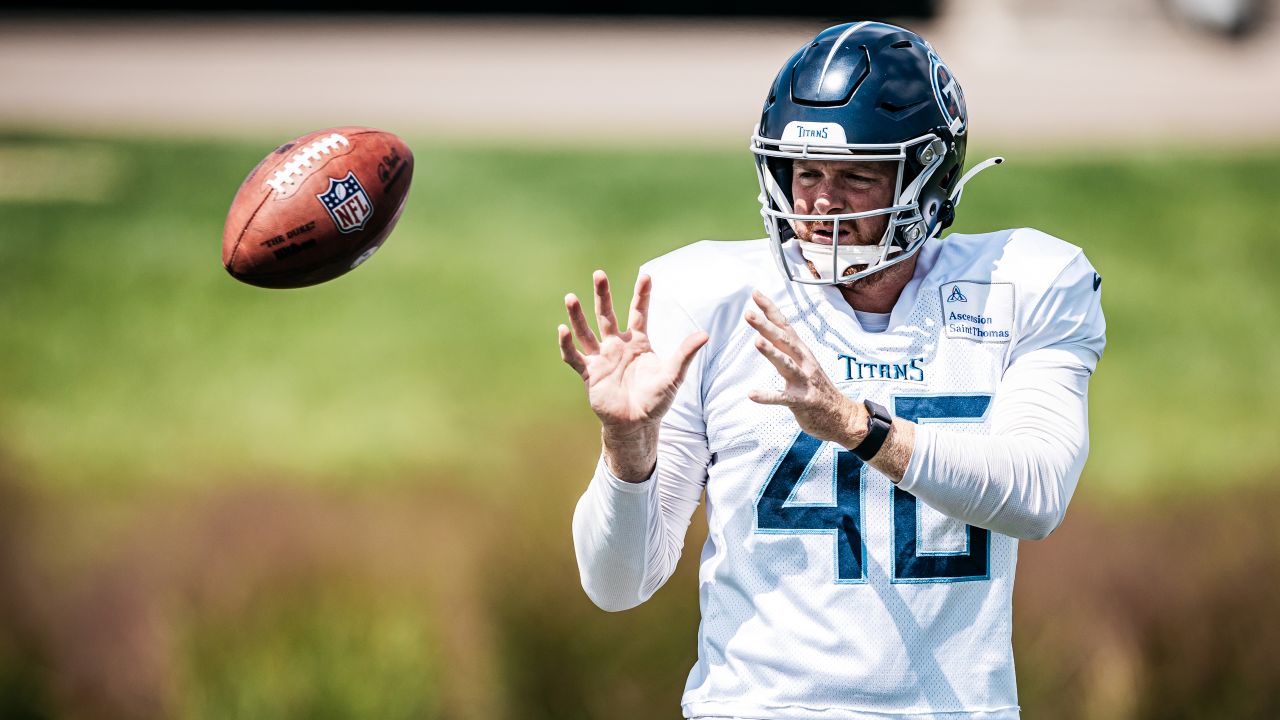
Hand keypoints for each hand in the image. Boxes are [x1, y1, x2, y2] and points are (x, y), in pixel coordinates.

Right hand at [559, 271, 707, 479]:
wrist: (636, 425)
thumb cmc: (656, 401)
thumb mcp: (672, 376)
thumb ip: (684, 354)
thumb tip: (705, 335)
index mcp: (638, 343)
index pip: (639, 312)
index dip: (642, 295)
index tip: (646, 275)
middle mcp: (617, 346)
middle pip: (607, 315)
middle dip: (603, 295)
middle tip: (599, 274)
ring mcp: (601, 358)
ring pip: (586, 332)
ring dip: (578, 316)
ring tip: (570, 297)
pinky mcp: (589, 373)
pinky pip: (575, 356)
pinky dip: (567, 345)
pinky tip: (562, 330)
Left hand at [744, 290, 867, 448]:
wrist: (842, 417)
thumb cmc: (817, 389)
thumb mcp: (804, 363)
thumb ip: (786, 349)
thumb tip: (765, 333)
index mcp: (802, 352)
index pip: (784, 326)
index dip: (770, 310)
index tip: (756, 293)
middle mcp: (804, 363)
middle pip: (783, 341)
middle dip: (766, 326)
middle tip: (748, 313)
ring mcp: (804, 382)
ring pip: (786, 365)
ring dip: (771, 353)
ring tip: (756, 342)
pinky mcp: (802, 402)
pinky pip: (783, 398)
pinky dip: (768, 396)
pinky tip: (752, 394)